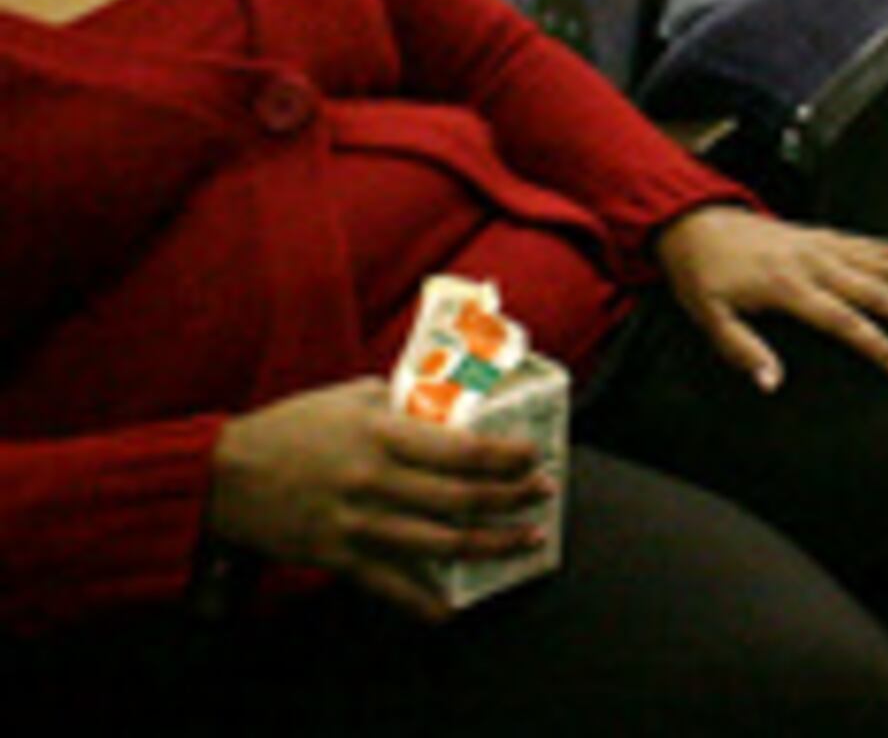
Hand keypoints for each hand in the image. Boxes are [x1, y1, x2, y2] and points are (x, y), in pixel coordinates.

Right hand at [207, 377, 550, 624]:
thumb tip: (448, 408)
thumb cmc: (290, 428)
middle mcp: (375, 481)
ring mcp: (357, 523)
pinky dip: (420, 602)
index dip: (506, 457)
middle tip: (543, 495)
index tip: (534, 457)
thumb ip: (401, 405)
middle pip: (461, 498)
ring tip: (524, 541)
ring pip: (438, 543)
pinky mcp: (337, 556)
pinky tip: (450, 609)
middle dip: (511, 499)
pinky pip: (387, 585)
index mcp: (382, 436)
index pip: (461, 450)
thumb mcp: (350, 398)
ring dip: (489, 546)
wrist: (223, 476)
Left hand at [653, 203, 887, 390]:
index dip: (876, 345)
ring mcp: (831, 246)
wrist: (699, 222)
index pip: (843, 321)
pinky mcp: (834, 237)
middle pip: (883, 289)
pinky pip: (882, 246)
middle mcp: (819, 263)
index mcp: (790, 287)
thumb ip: (742, 350)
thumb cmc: (705, 274)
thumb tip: (771, 383)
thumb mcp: (709, 317)